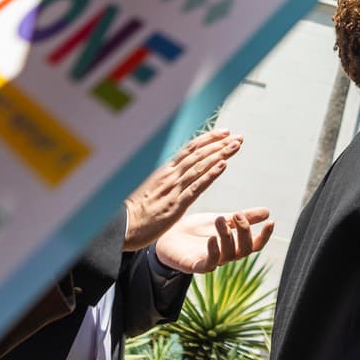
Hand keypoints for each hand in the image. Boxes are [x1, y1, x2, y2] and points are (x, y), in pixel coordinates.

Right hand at [121, 131, 240, 249]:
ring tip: (235, 146)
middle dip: (219, 144)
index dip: (209, 140)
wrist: (122, 227)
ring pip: (200, 166)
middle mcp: (170, 176)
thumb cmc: (135, 211)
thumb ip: (166, 180)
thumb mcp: (152, 189)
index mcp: (165, 171)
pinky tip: (223, 166)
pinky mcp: (176, 205)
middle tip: (238, 137)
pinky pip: (196, 187)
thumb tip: (178, 173)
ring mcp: (173, 189)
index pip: (190, 150)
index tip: (225, 133)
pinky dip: (210, 175)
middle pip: (199, 154)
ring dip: (220, 154)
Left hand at [155, 209, 274, 274]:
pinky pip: (209, 264)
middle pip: (244, 250)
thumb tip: (267, 211)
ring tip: (219, 219)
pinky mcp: (195, 266)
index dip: (264, 236)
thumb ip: (242, 218)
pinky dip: (213, 252)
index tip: (271, 221)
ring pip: (228, 256)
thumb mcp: (222, 220)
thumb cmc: (195, 230)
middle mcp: (225, 256)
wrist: (168, 235)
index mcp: (233, 245)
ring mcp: (211, 262)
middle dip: (244, 232)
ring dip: (227, 237)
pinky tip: (211, 238)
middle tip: (237, 215)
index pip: (254, 245)